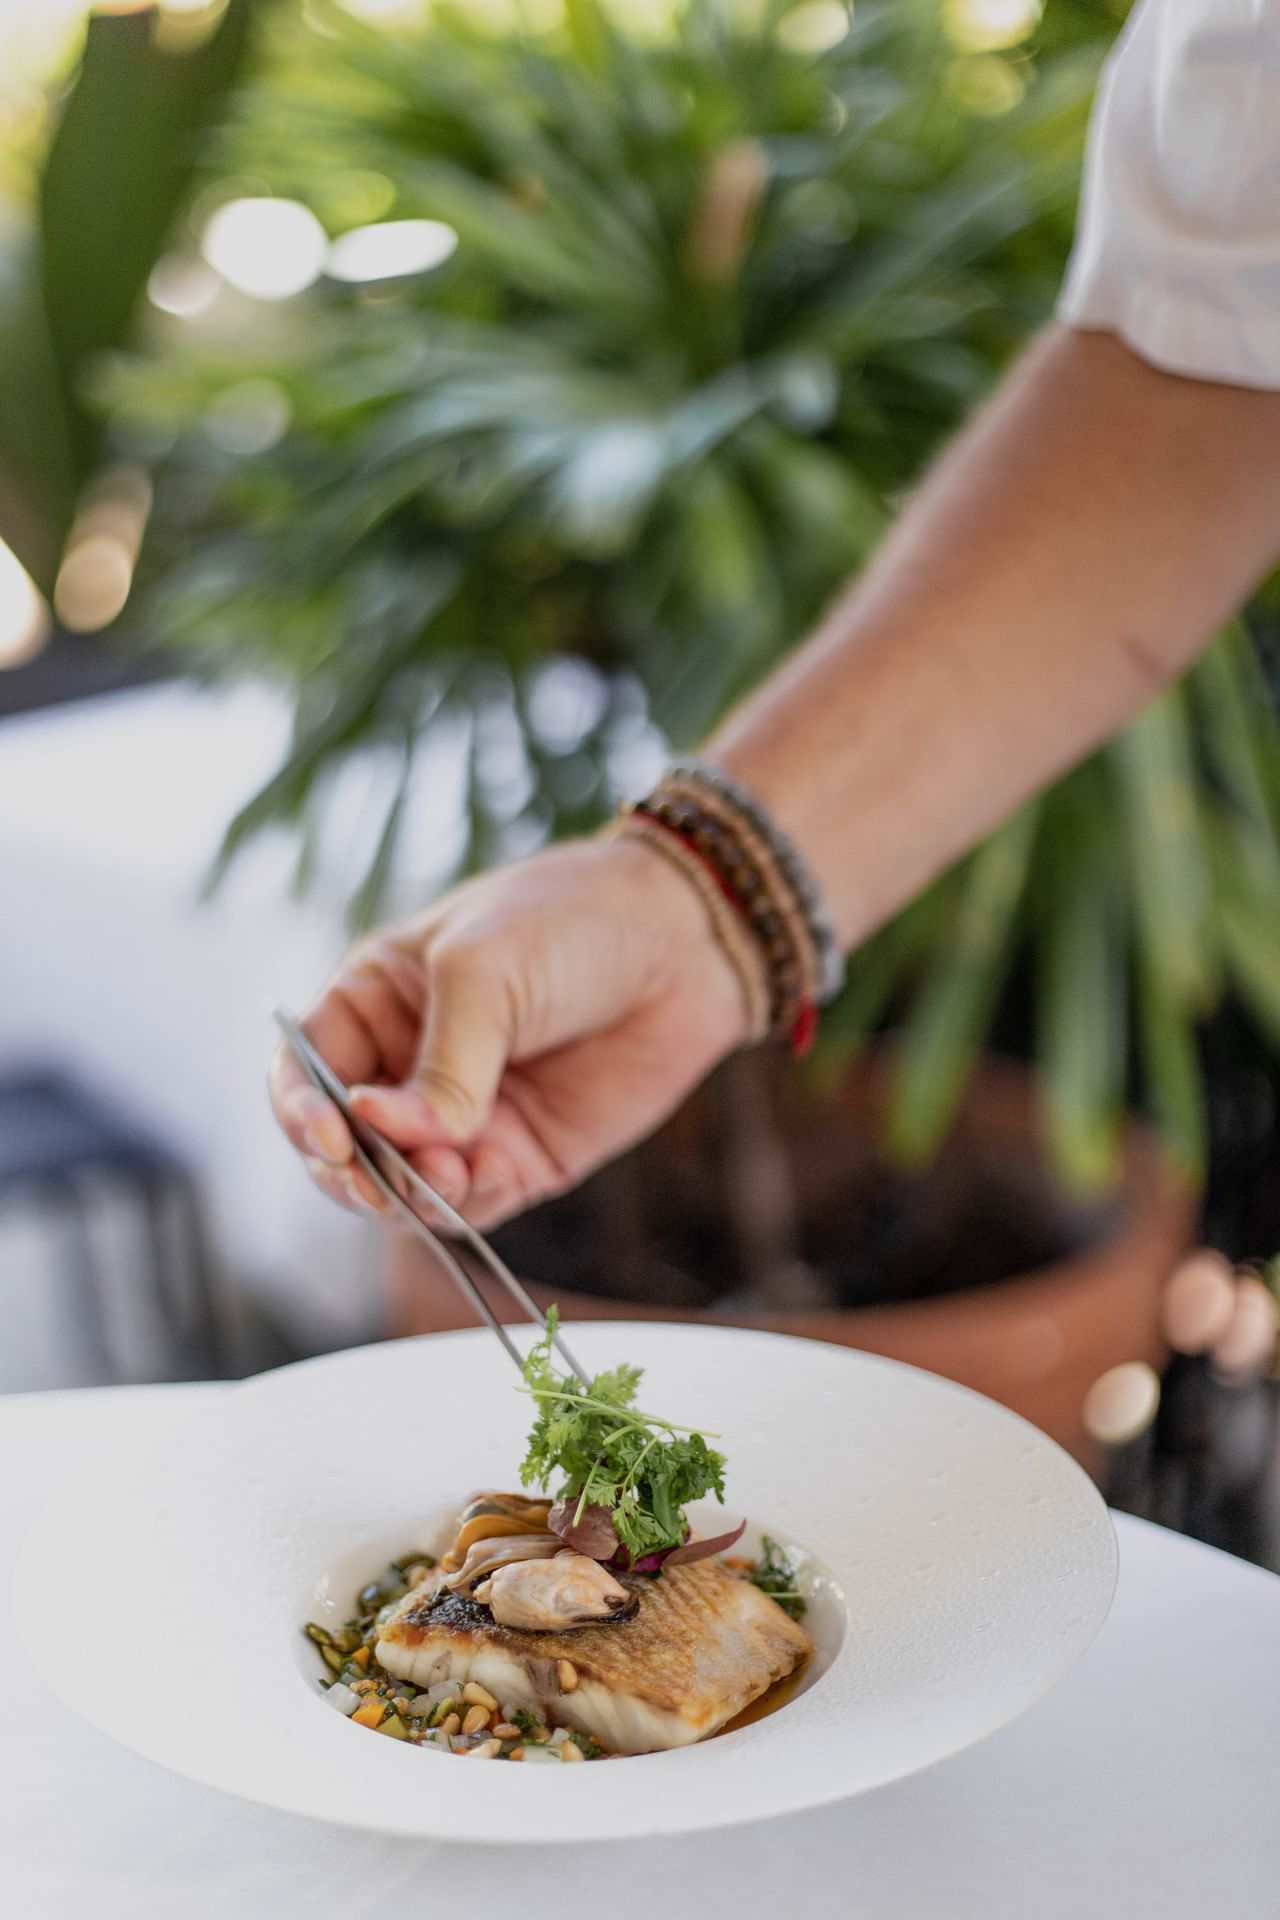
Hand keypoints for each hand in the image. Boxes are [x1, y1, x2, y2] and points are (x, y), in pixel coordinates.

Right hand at [269, 834, 749, 1228]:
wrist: (685, 941)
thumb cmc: (569, 922)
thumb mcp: (485, 971)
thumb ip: (441, 1064)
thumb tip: (386, 1135)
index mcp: (375, 1000)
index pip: (303, 1071)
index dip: (300, 1111)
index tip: (331, 1132)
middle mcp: (407, 1065)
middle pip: (339, 1146)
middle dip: (347, 1171)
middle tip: (375, 1180)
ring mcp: (463, 1117)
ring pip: (397, 1187)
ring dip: (404, 1194)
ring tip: (442, 1172)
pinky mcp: (520, 1157)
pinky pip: (468, 1205)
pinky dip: (457, 1207)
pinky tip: (472, 1180)